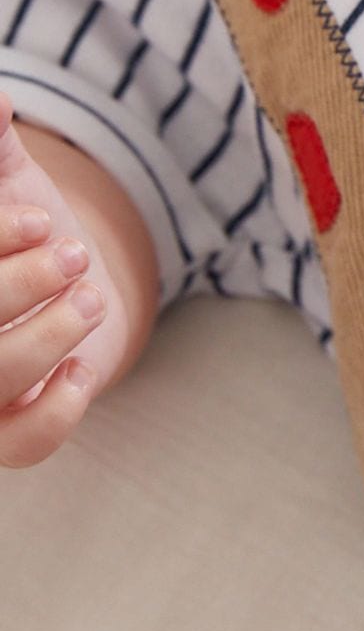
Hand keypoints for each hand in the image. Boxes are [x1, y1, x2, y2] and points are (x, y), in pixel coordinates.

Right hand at [0, 94, 111, 468]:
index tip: (38, 218)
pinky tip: (80, 370)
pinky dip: (56, 412)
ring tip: (88, 297)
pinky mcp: (9, 436)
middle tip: (68, 251)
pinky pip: (22, 447)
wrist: (74, 285)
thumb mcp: (8, 183)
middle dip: (12, 288)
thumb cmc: (28, 231)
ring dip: (42, 340)